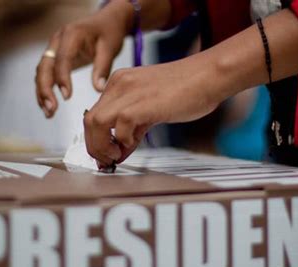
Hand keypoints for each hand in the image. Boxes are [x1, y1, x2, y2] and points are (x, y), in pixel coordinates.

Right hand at [35, 5, 130, 117]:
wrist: (106, 21)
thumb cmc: (109, 32)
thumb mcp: (110, 48)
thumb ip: (102, 68)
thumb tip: (98, 90)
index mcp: (71, 34)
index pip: (62, 58)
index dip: (62, 78)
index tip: (66, 96)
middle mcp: (57, 40)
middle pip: (44, 66)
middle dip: (45, 89)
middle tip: (51, 109)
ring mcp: (53, 48)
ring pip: (42, 72)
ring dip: (42, 93)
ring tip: (50, 113)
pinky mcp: (54, 57)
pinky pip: (46, 74)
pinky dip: (46, 90)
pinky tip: (50, 106)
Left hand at [83, 55, 221, 165]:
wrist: (209, 75)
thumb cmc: (187, 90)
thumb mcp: (152, 109)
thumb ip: (133, 129)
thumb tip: (120, 150)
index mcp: (120, 83)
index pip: (94, 114)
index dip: (95, 139)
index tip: (105, 155)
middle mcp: (119, 84)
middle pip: (88, 119)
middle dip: (94, 146)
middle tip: (106, 160)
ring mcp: (129, 92)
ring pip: (95, 123)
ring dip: (102, 146)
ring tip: (116, 155)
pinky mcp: (142, 103)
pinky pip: (119, 127)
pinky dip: (123, 141)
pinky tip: (136, 143)